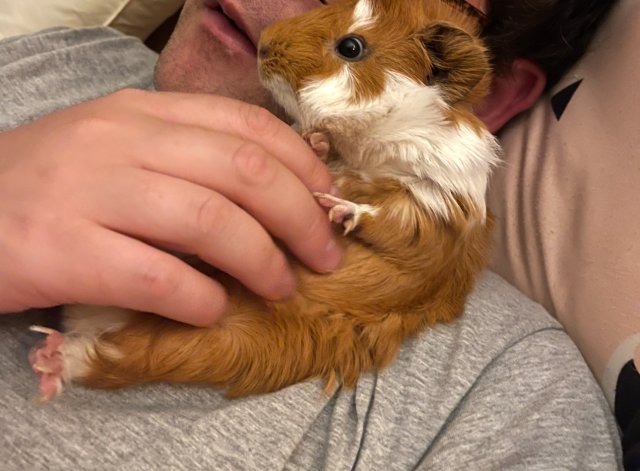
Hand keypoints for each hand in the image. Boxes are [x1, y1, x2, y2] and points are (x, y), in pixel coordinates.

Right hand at [0, 89, 340, 325]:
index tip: (330, 202)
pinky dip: (202, 299)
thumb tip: (273, 196)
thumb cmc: (53, 184)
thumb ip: (188, 158)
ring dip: (262, 261)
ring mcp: (90, 192)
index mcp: (143, 112)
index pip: (247, 127)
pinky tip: (214, 310)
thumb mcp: (120, 148)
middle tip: (324, 254)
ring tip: (282, 286)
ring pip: (210, 221)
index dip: (303, 165)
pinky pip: (159, 277)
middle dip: (301, 217)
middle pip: (243, 172)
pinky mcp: (64, 250)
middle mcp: (121, 140)